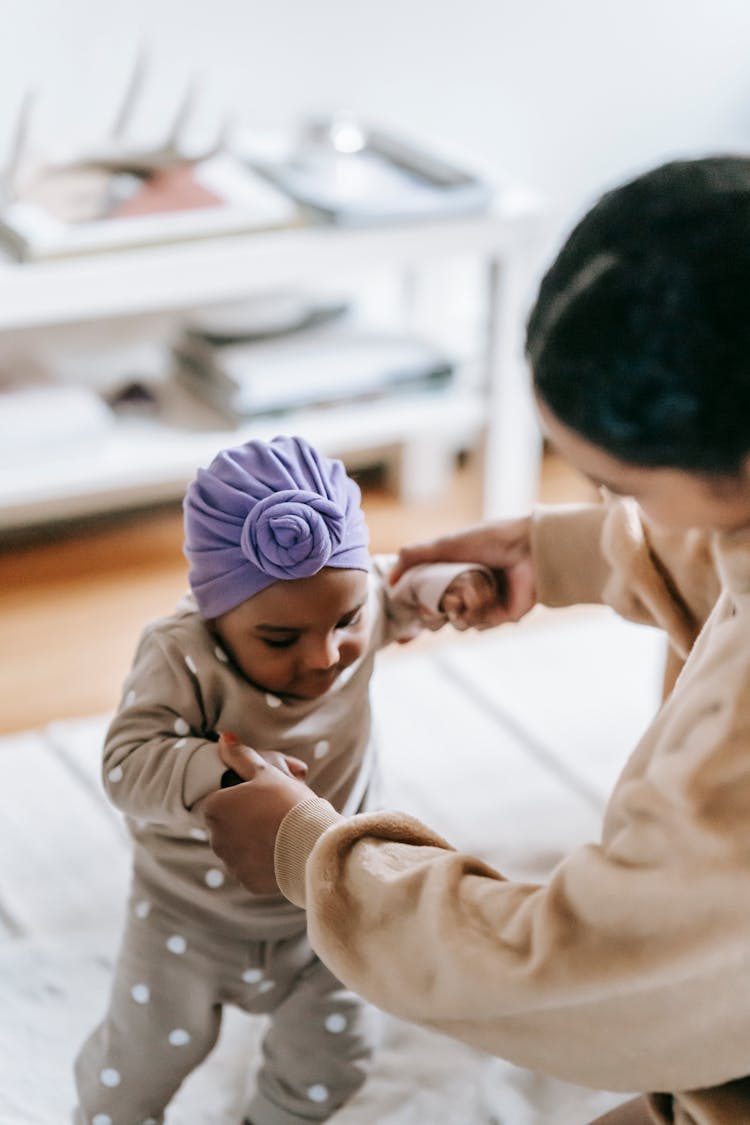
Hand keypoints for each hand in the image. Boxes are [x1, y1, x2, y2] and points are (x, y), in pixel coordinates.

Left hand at [203, 738, 312, 893]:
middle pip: (229, 824)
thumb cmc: (289, 803)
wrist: (314, 846)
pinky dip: (263, 861)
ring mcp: (231, 863)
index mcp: (214, 808)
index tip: (262, 796)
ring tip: (282, 832)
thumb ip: (242, 756)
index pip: (220, 799)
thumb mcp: (266, 773)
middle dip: (245, 819)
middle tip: (275, 812)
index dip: (241, 796)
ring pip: (239, 847)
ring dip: (252, 841)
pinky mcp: (247, 882)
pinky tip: (282, 851)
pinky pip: (251, 868)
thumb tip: (223, 737)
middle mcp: (215, 838)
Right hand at [392, 517, 536, 626]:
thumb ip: (412, 557)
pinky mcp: (501, 617)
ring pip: (457, 624)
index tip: (413, 608)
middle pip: (439, 617)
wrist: (528, 549)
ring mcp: (484, 605)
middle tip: (441, 604)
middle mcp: (467, 591)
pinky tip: (486, 599)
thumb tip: (389, 581)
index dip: (417, 607)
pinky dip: (477, 615)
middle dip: (435, 614)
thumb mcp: (444, 544)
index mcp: (453, 574)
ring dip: (459, 612)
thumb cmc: (488, 540)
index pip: (427, 598)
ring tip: (468, 595)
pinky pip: (479, 626)